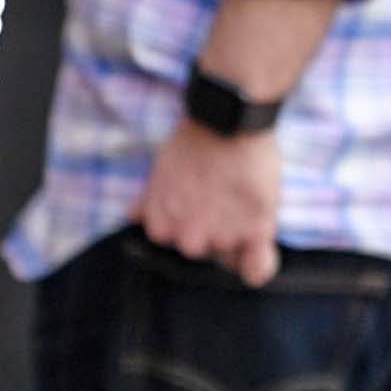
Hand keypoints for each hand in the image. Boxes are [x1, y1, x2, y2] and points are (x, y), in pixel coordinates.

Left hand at [138, 119, 282, 284]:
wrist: (226, 121)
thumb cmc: (192, 143)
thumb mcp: (160, 171)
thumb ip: (148, 201)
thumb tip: (133, 217)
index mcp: (161, 228)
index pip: (174, 244)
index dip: (186, 225)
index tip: (196, 204)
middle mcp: (189, 239)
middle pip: (201, 251)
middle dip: (210, 230)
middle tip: (220, 199)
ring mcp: (223, 237)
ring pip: (229, 256)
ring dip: (234, 237)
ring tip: (239, 201)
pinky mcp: (256, 229)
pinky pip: (255, 268)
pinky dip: (257, 267)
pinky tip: (257, 257)